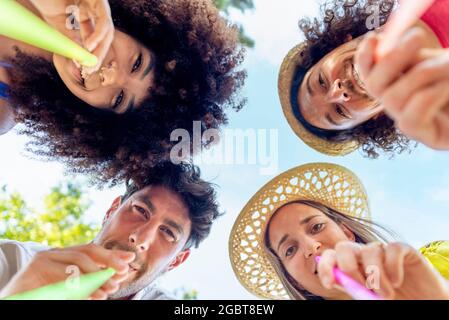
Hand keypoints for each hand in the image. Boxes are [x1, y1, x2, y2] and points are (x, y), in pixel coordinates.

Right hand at [0, 243, 134, 299]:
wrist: (12, 300)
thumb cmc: (43, 295)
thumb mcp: (70, 288)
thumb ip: (89, 281)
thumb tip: (116, 278)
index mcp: (63, 256)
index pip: (91, 250)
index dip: (111, 255)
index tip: (130, 261)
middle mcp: (53, 254)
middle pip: (86, 252)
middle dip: (107, 262)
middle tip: (120, 276)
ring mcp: (41, 261)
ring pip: (75, 264)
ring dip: (95, 278)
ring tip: (107, 292)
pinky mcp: (30, 273)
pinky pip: (60, 280)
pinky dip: (77, 288)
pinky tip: (89, 297)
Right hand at [30, 0, 113, 72]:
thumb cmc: (47, 0)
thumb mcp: (60, 26)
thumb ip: (72, 41)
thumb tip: (80, 60)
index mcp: (86, 14)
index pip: (96, 37)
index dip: (93, 53)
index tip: (88, 68)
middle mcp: (94, 9)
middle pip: (105, 35)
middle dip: (99, 53)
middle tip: (92, 68)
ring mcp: (97, 3)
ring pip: (106, 29)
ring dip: (100, 47)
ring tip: (91, 60)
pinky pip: (103, 19)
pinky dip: (98, 34)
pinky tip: (90, 46)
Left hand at [318, 241, 448, 299]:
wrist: (423, 300)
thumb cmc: (393, 300)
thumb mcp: (369, 298)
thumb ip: (353, 290)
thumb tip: (336, 280)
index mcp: (351, 266)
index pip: (330, 256)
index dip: (325, 266)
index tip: (329, 283)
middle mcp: (363, 255)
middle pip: (344, 247)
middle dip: (348, 268)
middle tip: (364, 288)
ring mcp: (382, 250)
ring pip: (370, 250)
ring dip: (376, 276)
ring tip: (386, 295)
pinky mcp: (403, 249)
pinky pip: (392, 249)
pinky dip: (392, 267)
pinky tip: (396, 281)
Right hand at [355, 28, 448, 149]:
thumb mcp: (435, 61)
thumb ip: (410, 57)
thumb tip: (384, 45)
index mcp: (397, 84)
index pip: (369, 73)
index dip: (364, 58)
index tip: (372, 38)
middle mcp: (398, 104)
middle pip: (373, 86)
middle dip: (390, 60)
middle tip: (417, 36)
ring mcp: (411, 122)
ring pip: (392, 99)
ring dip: (422, 74)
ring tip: (448, 63)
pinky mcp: (427, 137)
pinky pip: (410, 119)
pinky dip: (428, 97)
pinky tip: (446, 86)